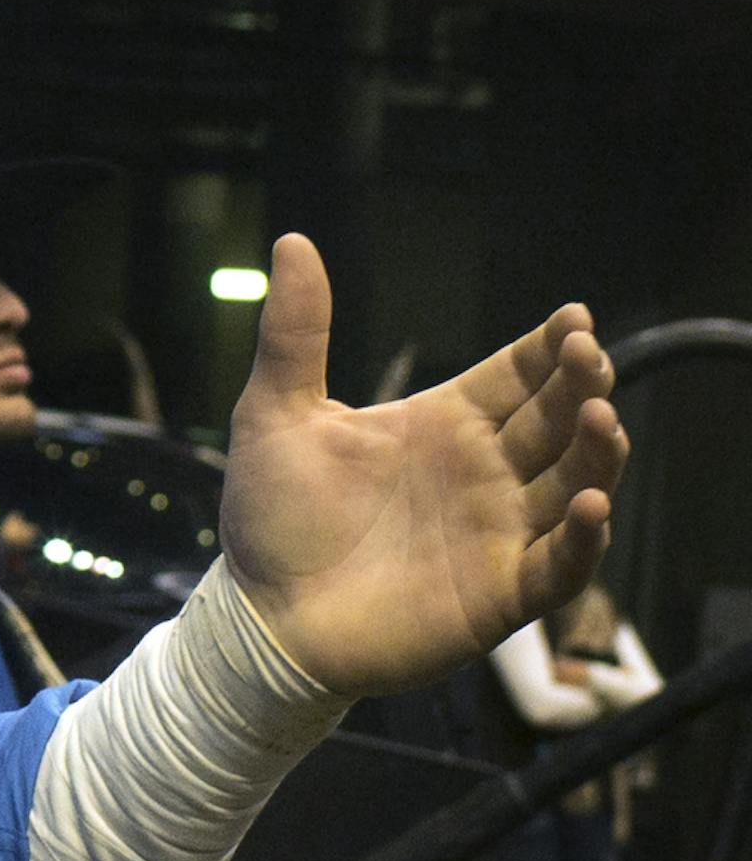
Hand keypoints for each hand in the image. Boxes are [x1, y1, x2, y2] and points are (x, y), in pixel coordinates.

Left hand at [219, 236, 626, 695]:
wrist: (259, 618)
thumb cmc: (271, 519)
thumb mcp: (275, 415)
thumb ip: (296, 334)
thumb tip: (293, 242)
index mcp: (442, 424)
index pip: (517, 374)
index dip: (550, 348)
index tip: (572, 318)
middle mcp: (481, 474)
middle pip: (557, 420)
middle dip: (583, 385)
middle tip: (588, 357)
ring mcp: (496, 534)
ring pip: (574, 485)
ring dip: (597, 453)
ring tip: (601, 418)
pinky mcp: (498, 596)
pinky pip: (561, 566)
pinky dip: (584, 540)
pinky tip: (592, 506)